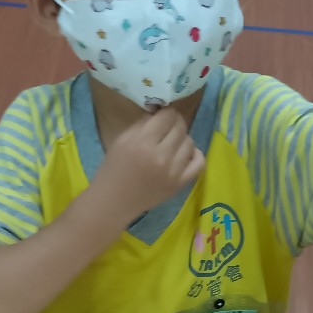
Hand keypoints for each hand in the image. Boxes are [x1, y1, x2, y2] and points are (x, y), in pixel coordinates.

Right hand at [90, 107, 205, 221]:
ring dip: (182, 138)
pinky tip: (184, 154)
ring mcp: (173, 171)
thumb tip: (160, 112)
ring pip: (190, 142)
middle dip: (174, 122)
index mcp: (142, 143)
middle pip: (180, 127)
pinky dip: (195, 154)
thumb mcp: (122, 140)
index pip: (167, 116)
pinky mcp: (180, 184)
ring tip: (171, 143)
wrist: (114, 202)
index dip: (166, 111)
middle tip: (167, 126)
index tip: (162, 114)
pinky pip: (199, 163)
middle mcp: (161, 156)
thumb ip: (142, 124)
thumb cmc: (113, 169)